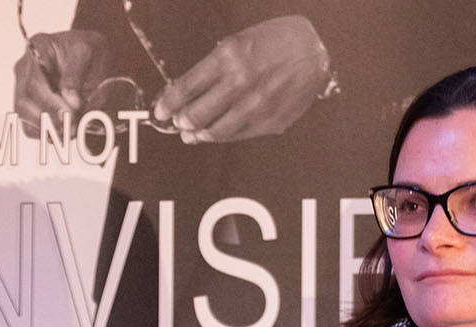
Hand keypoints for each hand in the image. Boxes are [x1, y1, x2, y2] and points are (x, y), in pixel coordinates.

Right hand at [12, 30, 112, 138]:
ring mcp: (22, 87)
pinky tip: (65, 131)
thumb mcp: (87, 53)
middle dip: (50, 117)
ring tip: (73, 128)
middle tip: (74, 125)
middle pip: (24, 100)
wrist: (89, 57)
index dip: (49, 102)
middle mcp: (25, 68)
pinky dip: (46, 133)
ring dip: (48, 127)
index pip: (33, 80)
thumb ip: (75, 77)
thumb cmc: (86, 51)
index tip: (69, 114)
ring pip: (23, 115)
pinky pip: (29, 126)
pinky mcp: (27, 105)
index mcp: (37, 49)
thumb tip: (71, 102)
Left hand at [154, 16, 331, 143]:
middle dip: (182, 122)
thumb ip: (214, 67)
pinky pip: (239, 136)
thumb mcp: (238, 42)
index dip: (168, 103)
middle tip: (178, 123)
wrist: (314, 51)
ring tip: (193, 134)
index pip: (186, 87)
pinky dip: (224, 136)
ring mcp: (256, 105)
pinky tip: (218, 133)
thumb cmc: (276, 42)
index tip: (161, 111)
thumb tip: (191, 91)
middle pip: (197, 113)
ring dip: (199, 134)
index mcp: (228, 57)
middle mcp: (240, 83)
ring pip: (216, 130)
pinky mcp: (271, 121)